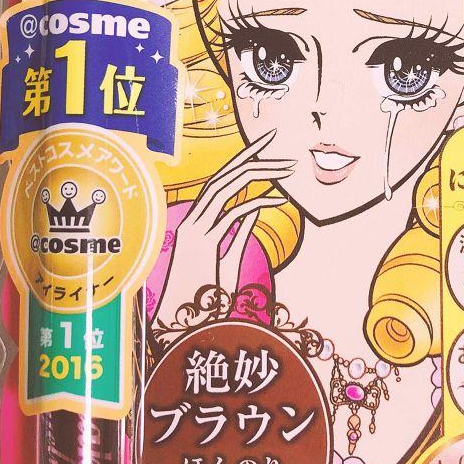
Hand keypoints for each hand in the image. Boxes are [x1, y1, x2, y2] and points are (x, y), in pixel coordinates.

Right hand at [153, 129, 294, 323]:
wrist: (178, 327)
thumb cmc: (201, 298)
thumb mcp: (226, 259)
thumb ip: (239, 231)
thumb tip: (258, 204)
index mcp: (195, 223)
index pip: (220, 180)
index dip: (242, 159)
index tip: (265, 144)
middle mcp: (191, 221)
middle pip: (222, 176)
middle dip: (250, 154)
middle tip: (274, 136)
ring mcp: (193, 231)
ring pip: (224, 187)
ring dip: (257, 173)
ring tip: (285, 166)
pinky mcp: (201, 245)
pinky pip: (232, 215)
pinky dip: (256, 204)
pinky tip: (280, 200)